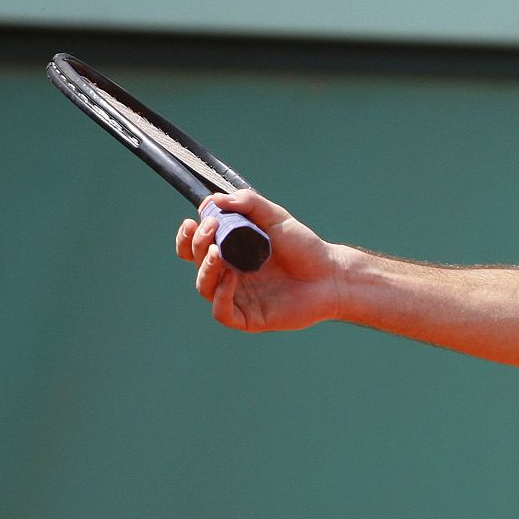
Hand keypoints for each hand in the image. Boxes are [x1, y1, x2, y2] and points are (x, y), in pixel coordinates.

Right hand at [176, 190, 343, 331]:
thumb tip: (213, 200)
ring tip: (217, 252)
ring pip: (205, 287)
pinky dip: (221, 296)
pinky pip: (222, 312)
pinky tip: (230, 278)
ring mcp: (240, 297)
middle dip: (197, 245)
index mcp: (232, 253)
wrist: (332, 274)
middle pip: (197, 264)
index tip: (191, 222)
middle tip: (210, 228)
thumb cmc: (305, 247)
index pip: (196, 249)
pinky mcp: (250, 318)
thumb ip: (247, 203)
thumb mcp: (275, 217)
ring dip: (206, 268)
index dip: (187, 238)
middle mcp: (231, 275)